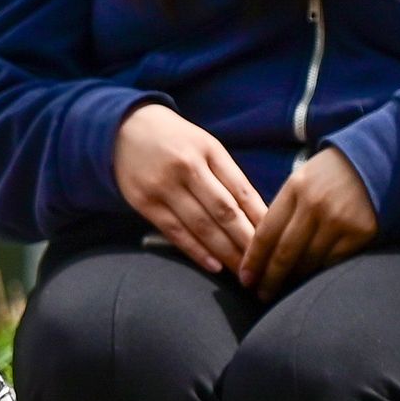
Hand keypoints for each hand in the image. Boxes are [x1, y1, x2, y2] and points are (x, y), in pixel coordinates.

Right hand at [114, 103, 266, 276]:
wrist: (124, 128)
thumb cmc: (174, 140)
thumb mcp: (205, 146)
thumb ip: (226, 175)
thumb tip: (255, 214)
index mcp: (209, 150)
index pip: (241, 190)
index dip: (260, 219)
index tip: (275, 240)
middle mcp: (187, 167)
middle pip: (224, 211)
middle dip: (246, 242)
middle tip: (263, 266)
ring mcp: (164, 186)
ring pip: (201, 226)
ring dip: (225, 252)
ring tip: (243, 272)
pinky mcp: (144, 202)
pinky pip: (175, 232)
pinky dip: (196, 251)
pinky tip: (214, 266)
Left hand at [238, 149, 378, 295]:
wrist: (376, 161)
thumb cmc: (330, 176)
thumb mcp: (301, 181)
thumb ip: (282, 211)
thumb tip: (260, 252)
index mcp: (295, 188)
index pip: (266, 233)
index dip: (253, 261)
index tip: (245, 279)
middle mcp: (315, 204)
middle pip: (284, 253)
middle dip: (270, 279)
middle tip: (261, 295)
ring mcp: (339, 220)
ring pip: (308, 262)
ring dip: (293, 279)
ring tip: (283, 290)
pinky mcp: (360, 232)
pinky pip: (332, 262)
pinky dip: (319, 272)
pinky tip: (310, 279)